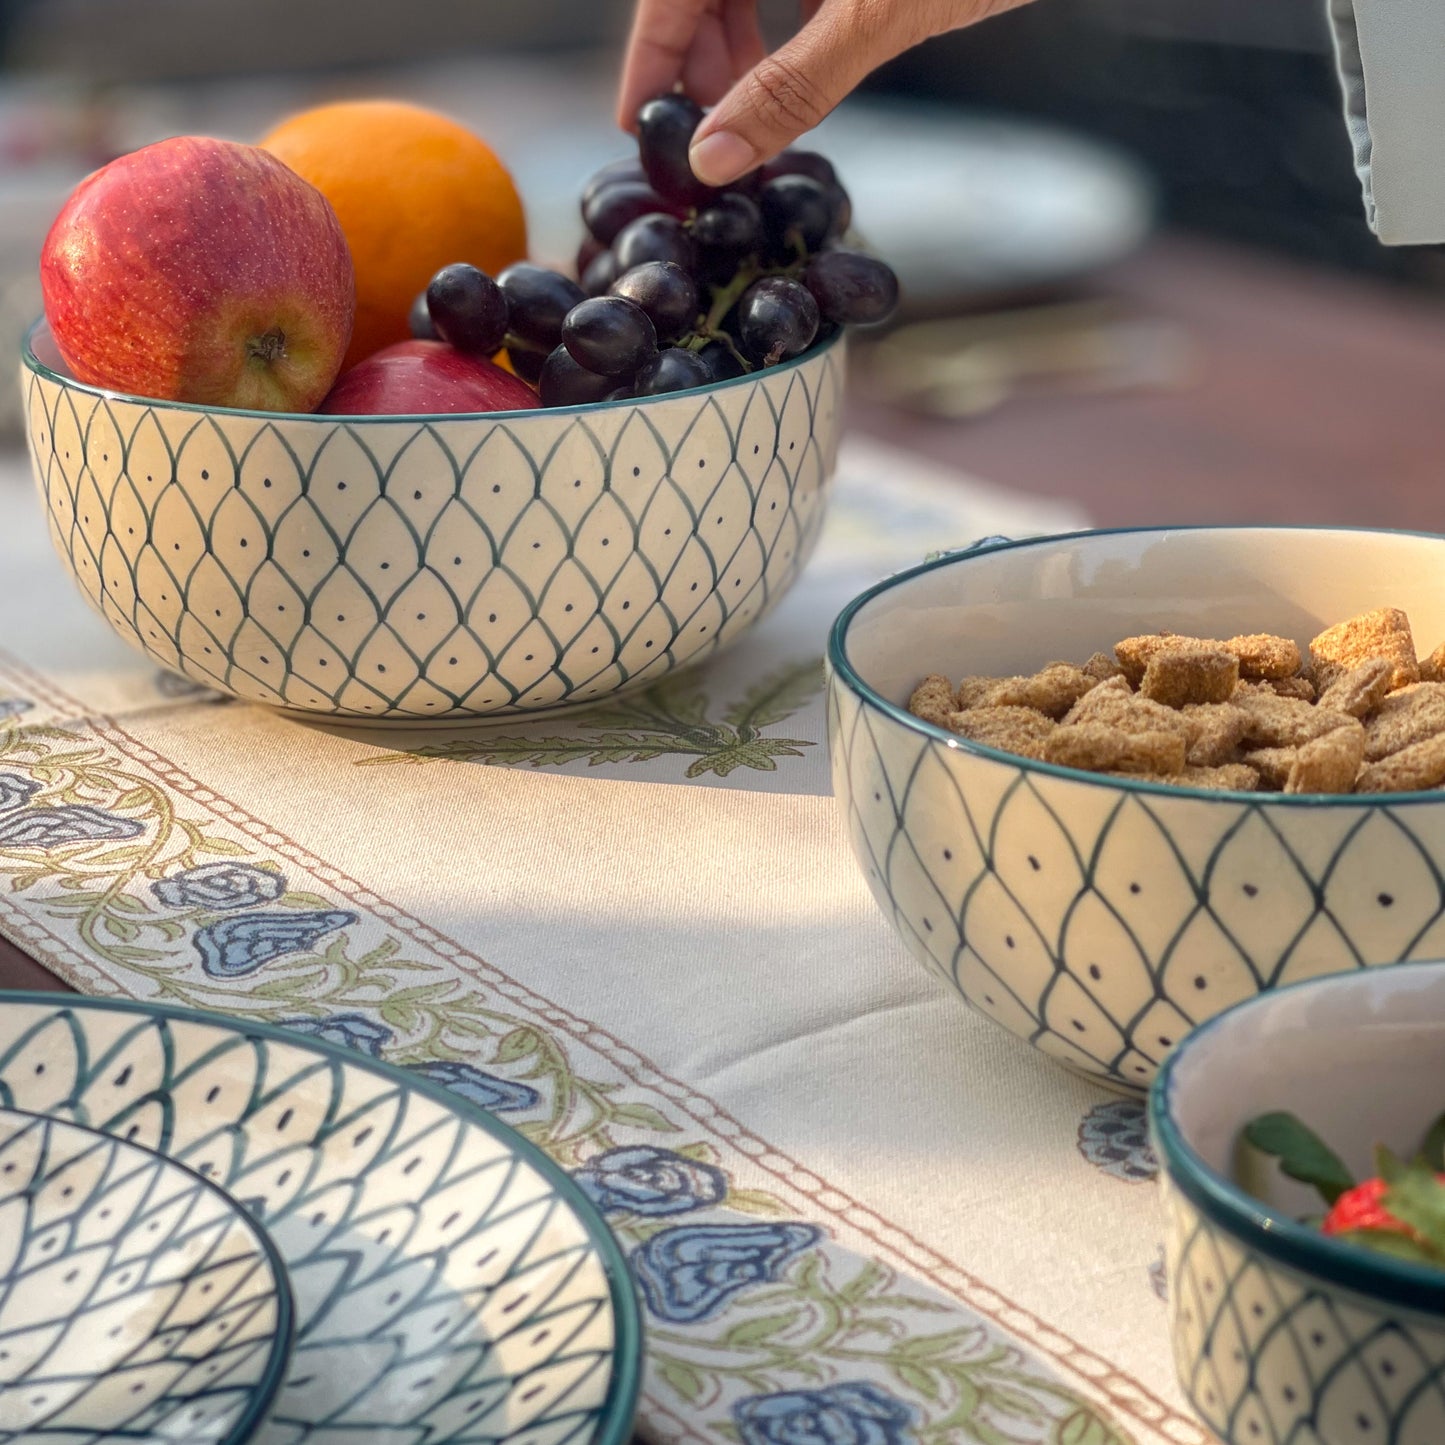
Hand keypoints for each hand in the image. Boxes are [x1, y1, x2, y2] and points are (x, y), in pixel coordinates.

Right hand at [618, 0, 1031, 185]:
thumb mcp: (878, 16)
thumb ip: (792, 87)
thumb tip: (714, 160)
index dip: (649, 60)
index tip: (636, 128)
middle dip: (705, 63)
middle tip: (717, 142)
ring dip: (748, 49)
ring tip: (764, 118)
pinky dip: (796, 25)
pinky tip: (812, 69)